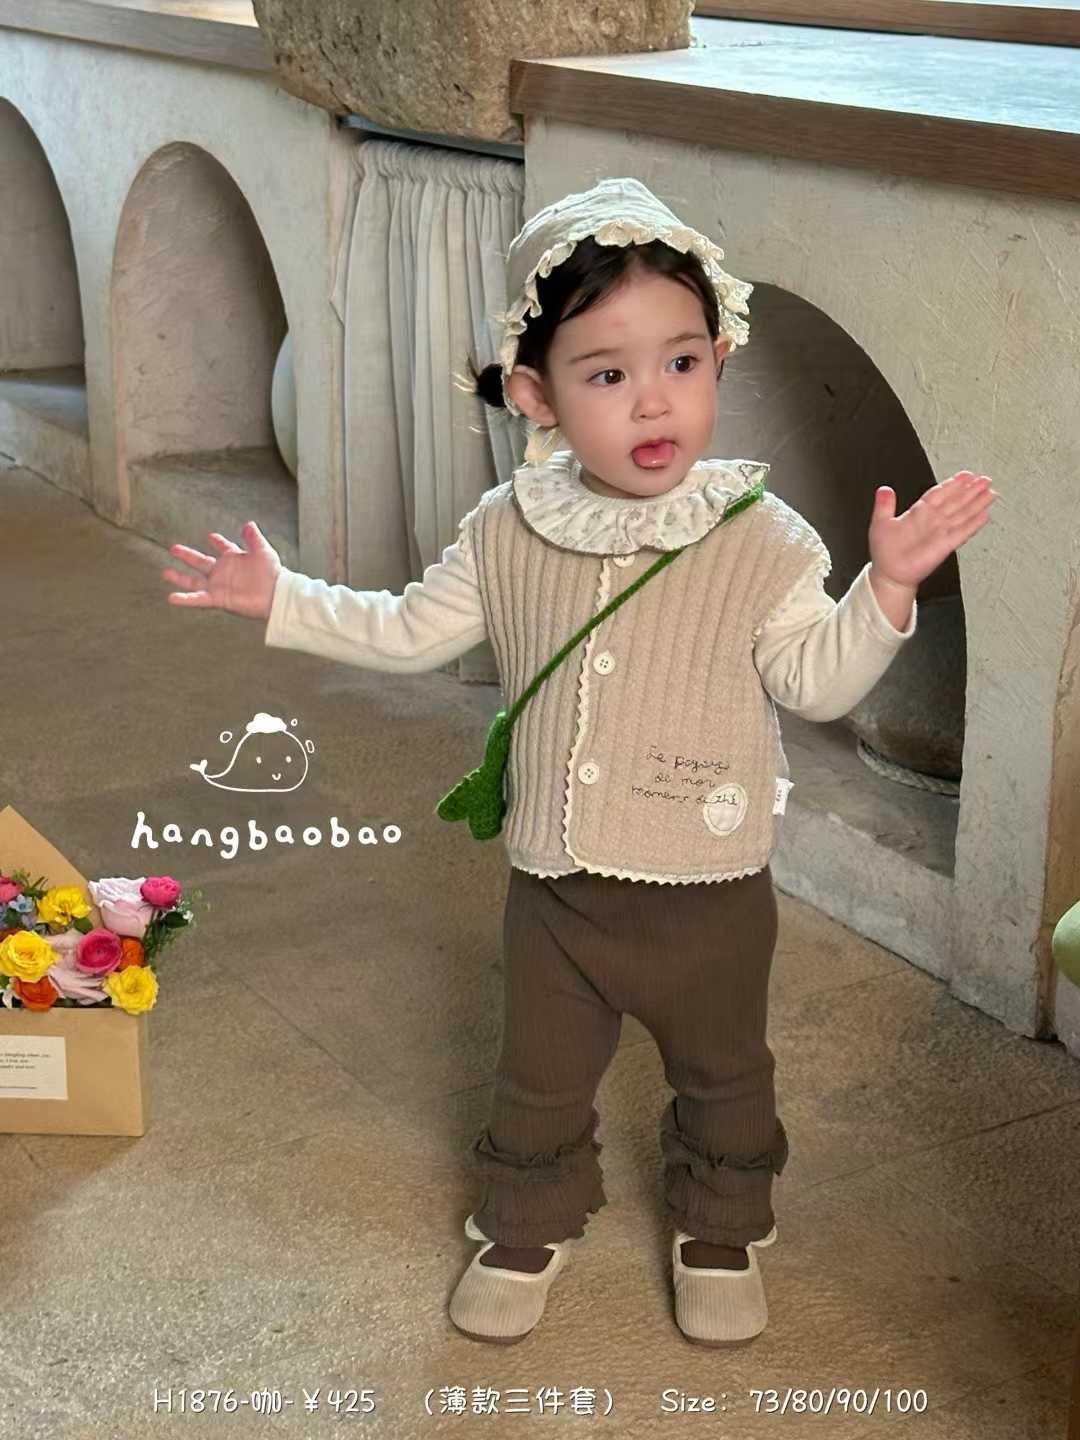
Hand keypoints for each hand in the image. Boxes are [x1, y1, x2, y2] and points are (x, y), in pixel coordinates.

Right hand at [161, 521, 281, 620]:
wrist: (276, 594)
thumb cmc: (273, 573)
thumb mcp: (263, 550)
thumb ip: (253, 538)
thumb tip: (248, 524)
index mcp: (235, 559)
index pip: (224, 548)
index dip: (218, 542)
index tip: (211, 536)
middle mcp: (225, 572)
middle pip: (201, 562)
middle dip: (188, 556)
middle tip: (173, 548)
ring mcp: (220, 586)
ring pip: (195, 581)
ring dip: (180, 577)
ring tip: (165, 572)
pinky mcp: (219, 598)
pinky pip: (198, 599)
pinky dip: (185, 599)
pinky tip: (171, 597)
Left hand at [869, 471, 998, 590]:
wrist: (889, 573)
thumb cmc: (885, 551)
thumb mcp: (880, 523)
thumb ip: (884, 505)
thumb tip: (884, 489)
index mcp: (919, 513)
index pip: (939, 494)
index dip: (952, 484)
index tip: (966, 475)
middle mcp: (933, 521)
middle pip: (955, 501)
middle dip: (970, 490)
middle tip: (984, 479)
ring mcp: (940, 532)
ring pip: (962, 514)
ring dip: (976, 503)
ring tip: (991, 493)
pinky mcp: (944, 546)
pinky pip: (961, 533)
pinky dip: (972, 524)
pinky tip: (984, 515)